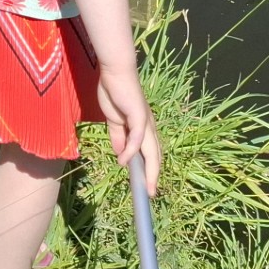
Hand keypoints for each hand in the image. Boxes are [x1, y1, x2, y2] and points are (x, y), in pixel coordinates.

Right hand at [97, 67, 160, 195]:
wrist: (115, 74)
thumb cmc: (115, 93)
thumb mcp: (114, 121)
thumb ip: (118, 137)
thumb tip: (121, 156)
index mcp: (143, 128)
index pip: (150, 153)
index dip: (150, 170)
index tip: (146, 186)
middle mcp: (148, 128)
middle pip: (155, 156)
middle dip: (153, 177)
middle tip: (150, 194)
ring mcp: (145, 123)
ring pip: (151, 151)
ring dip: (150, 171)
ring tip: (147, 187)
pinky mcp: (139, 117)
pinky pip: (136, 139)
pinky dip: (131, 151)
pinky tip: (124, 161)